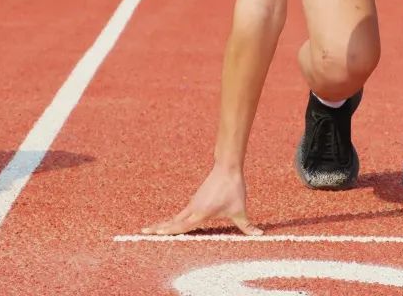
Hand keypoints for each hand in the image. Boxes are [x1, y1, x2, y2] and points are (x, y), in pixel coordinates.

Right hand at [142, 166, 261, 235]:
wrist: (227, 168)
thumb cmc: (233, 189)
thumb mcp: (240, 210)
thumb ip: (247, 226)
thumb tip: (259, 234)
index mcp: (200, 213)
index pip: (181, 226)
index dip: (168, 231)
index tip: (154, 234)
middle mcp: (193, 209)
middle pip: (172, 222)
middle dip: (158, 228)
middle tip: (142, 233)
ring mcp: (192, 204)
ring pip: (175, 217)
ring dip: (163, 224)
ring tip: (150, 230)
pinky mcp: (195, 201)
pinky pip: (181, 213)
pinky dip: (172, 220)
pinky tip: (168, 224)